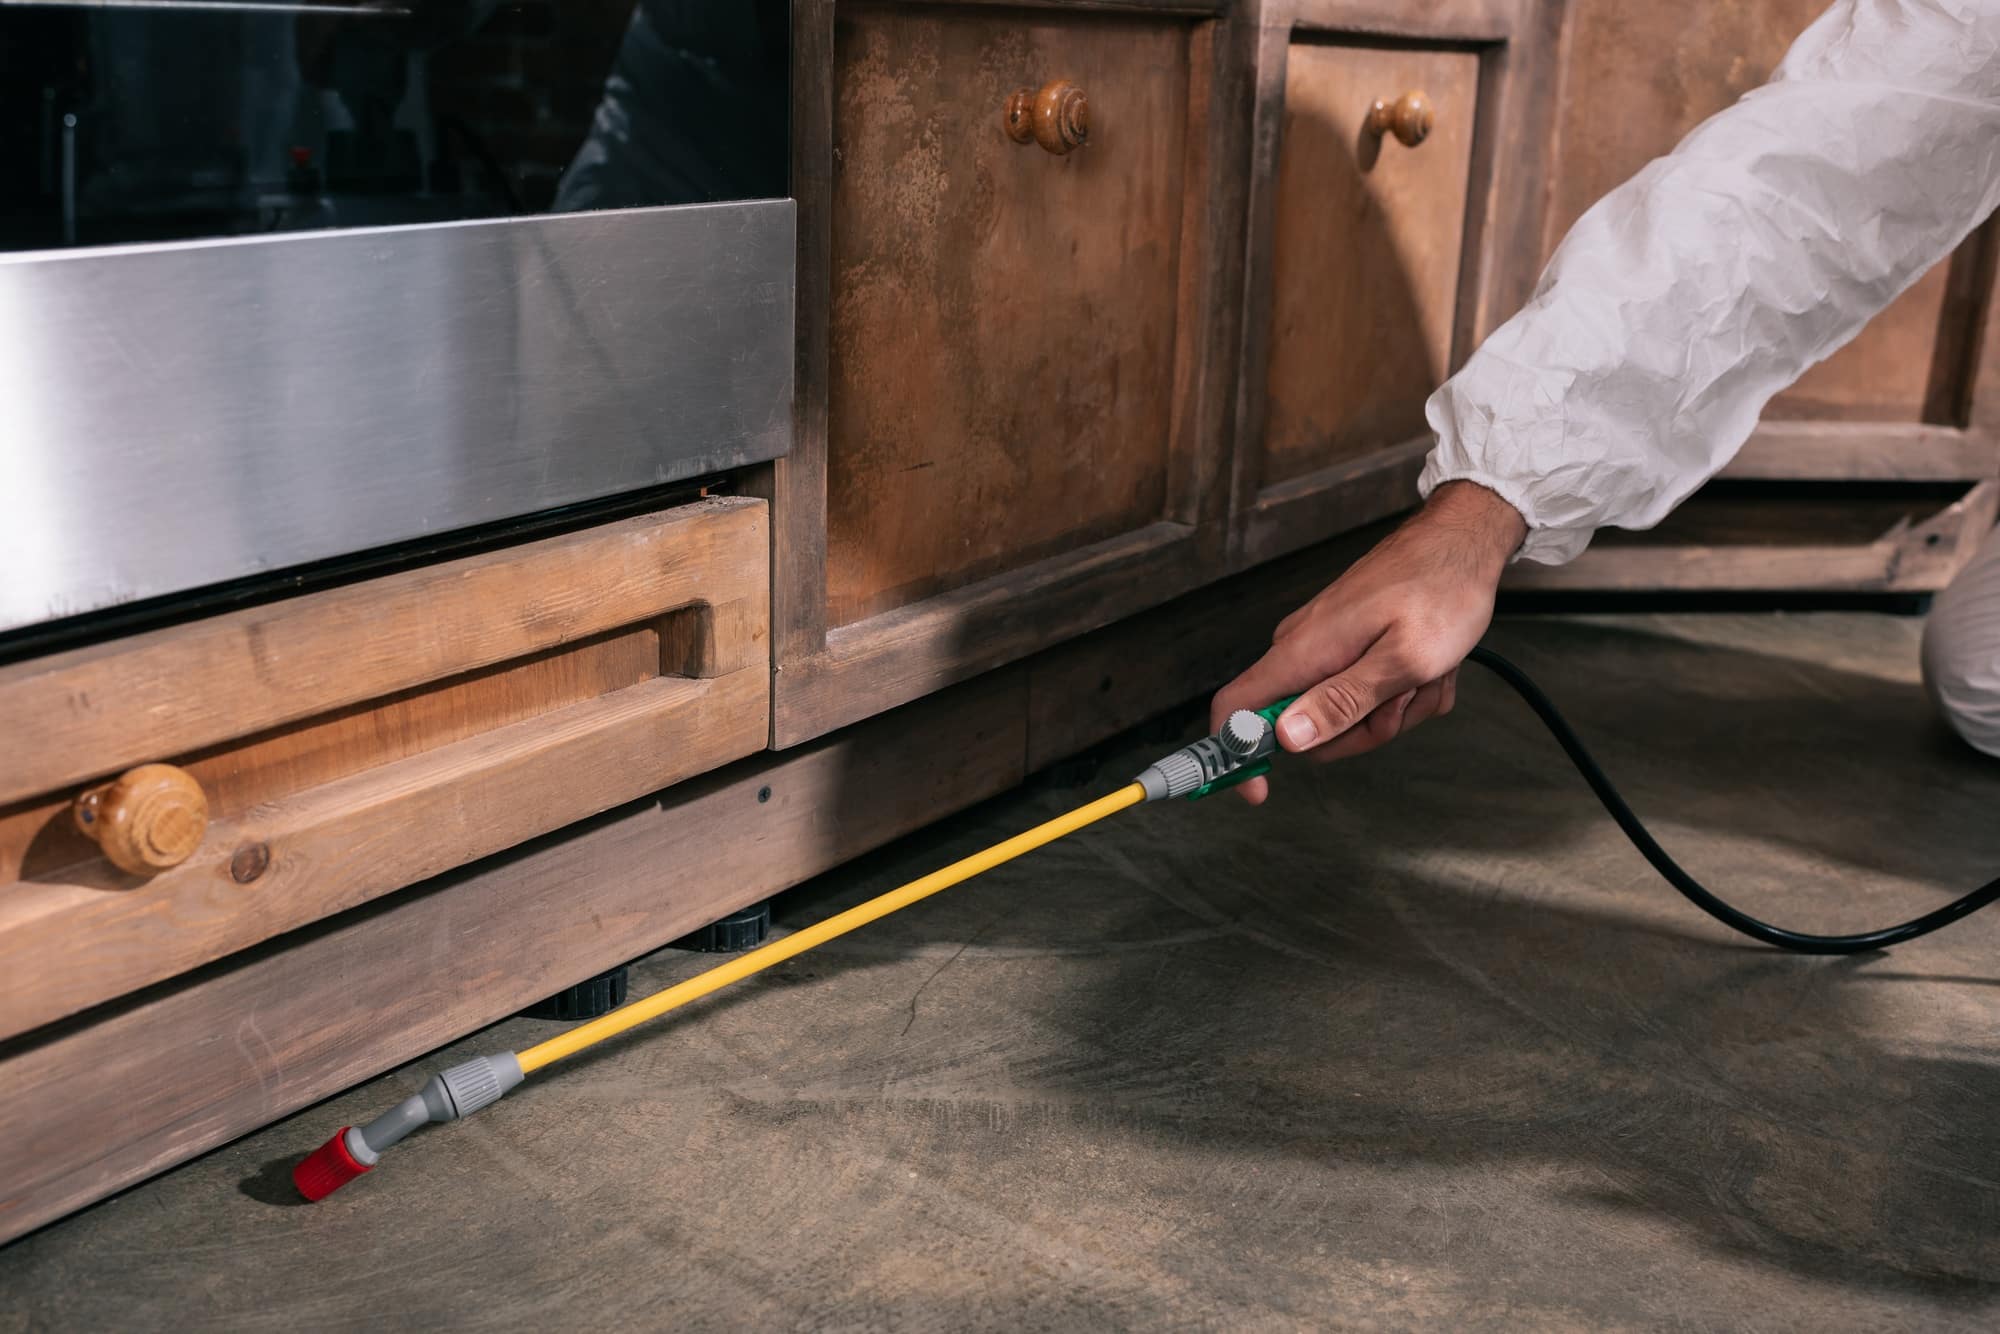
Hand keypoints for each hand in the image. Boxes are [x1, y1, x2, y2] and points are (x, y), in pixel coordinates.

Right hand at [1210, 481, 1526, 802]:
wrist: (1463, 546)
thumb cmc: (1441, 592)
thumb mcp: (1402, 660)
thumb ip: (1342, 702)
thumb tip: (1287, 738)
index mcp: (1304, 652)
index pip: (1234, 709)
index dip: (1236, 758)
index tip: (1260, 792)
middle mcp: (1304, 649)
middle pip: (1303, 728)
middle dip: (1360, 730)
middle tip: (1401, 699)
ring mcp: (1328, 648)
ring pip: (1346, 714)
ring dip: (1395, 707)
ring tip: (1425, 671)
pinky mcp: (1351, 646)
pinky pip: (1368, 693)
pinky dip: (1405, 689)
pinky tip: (1429, 664)